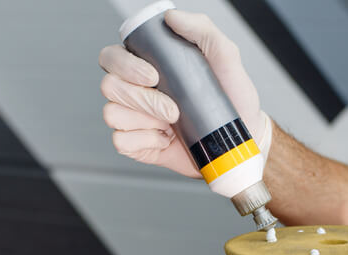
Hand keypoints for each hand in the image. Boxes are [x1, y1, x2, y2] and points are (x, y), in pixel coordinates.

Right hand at [99, 9, 271, 176]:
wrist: (238, 140)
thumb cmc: (232, 99)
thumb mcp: (225, 58)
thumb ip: (202, 30)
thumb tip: (172, 16)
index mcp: (146, 65)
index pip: (113, 57)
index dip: (125, 65)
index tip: (153, 75)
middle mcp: (135, 89)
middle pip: (109, 86)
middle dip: (140, 97)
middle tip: (172, 108)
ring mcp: (134, 118)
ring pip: (112, 114)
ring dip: (144, 120)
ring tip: (172, 122)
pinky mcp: (137, 144)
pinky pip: (121, 141)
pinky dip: (143, 141)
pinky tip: (164, 139)